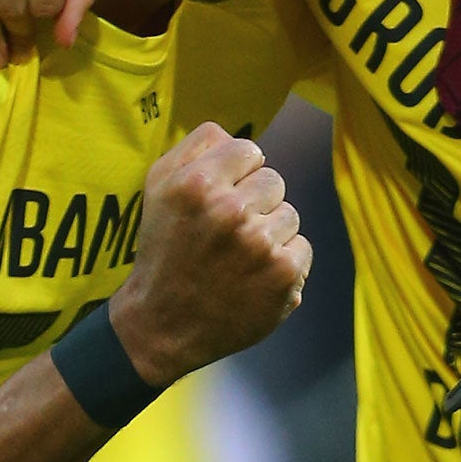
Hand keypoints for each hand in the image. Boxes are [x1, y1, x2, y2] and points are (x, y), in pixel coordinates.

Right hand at [107, 123, 310, 383]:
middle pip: (274, 180)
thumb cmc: (163, 250)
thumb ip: (197, 147)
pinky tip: (255, 277)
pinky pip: (302, 247)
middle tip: (228, 233)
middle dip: (255, 202)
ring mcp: (261, 245)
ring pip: (290, 214)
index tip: (221, 198)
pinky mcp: (284, 275)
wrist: (162, 325)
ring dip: (270, 232)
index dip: (237, 175)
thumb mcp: (158, 187)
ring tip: (239, 257)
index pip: (250, 151)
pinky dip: (284, 262)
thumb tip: (236, 136)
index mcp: (199, 183)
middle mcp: (231, 210)